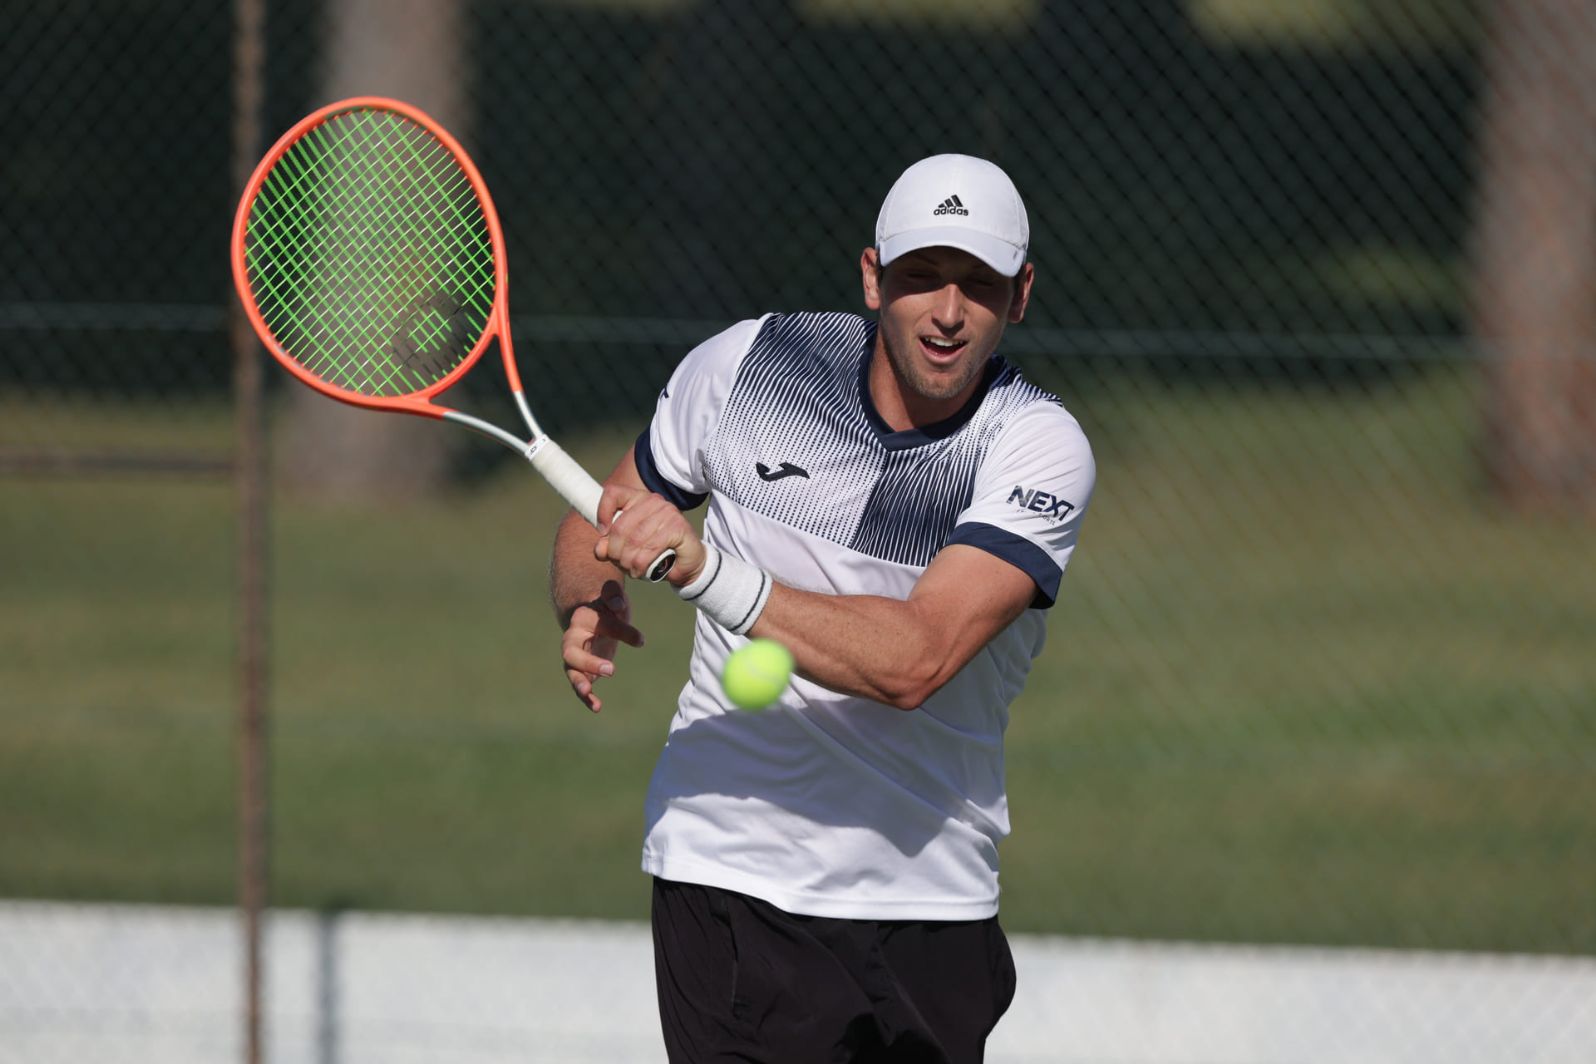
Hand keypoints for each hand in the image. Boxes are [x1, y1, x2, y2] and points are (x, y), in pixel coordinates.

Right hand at [560, 581, 643, 712]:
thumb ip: (614, 597)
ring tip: (588, 693)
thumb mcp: (613, 599)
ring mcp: (576, 658)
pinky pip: (582, 686)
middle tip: (610, 670)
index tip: (640, 640)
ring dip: (579, 683)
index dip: (618, 631)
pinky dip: (587, 697)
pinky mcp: (583, 672)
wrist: (593, 616)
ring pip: (572, 672)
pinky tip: (597, 707)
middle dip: (588, 663)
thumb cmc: (606, 606)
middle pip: (571, 653)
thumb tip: (619, 605)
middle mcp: (573, 640)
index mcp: (581, 620)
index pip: (597, 625)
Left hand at [594, 486, 706, 586]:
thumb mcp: (627, 548)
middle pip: (620, 526)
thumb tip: (600, 550)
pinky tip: (641, 571)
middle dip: (615, 551)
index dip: (602, 513)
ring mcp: (667, 512)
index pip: (612, 493)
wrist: (686, 564)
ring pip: (634, 541)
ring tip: (631, 570)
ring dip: (628, 562)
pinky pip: (650, 549)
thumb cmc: (655, 553)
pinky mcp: (678, 528)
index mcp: (638, 499)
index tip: (603, 533)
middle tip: (620, 563)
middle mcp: (653, 501)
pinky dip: (641, 565)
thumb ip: (611, 546)